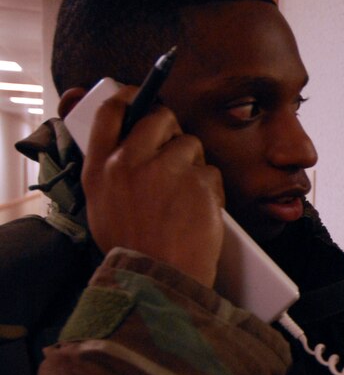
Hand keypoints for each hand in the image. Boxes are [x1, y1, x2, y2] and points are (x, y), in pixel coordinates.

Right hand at [80, 85, 224, 285]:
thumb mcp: (102, 206)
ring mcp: (166, 169)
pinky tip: (199, 211)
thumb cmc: (133, 247)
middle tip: (176, 152)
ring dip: (194, 164)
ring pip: (191, 143)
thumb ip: (112, 170)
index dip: (129, 97)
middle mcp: (130, 162)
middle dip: (173, 130)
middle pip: (159, 117)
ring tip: (185, 198)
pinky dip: (210, 189)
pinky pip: (211, 171)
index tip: (140, 96)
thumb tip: (129, 143)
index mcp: (101, 167)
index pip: (112, 112)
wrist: (159, 278)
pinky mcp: (198, 181)